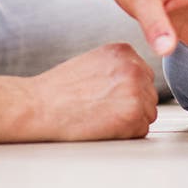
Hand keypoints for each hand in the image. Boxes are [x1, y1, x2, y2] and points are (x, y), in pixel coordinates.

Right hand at [31, 43, 158, 139]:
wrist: (38, 107)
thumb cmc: (58, 90)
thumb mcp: (94, 63)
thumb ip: (118, 69)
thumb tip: (137, 83)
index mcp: (124, 52)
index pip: (144, 76)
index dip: (127, 92)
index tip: (108, 98)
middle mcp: (133, 67)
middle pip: (149, 95)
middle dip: (131, 106)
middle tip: (102, 110)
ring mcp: (135, 91)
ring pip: (147, 114)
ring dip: (129, 121)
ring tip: (100, 117)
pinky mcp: (132, 116)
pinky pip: (141, 132)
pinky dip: (125, 135)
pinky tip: (102, 127)